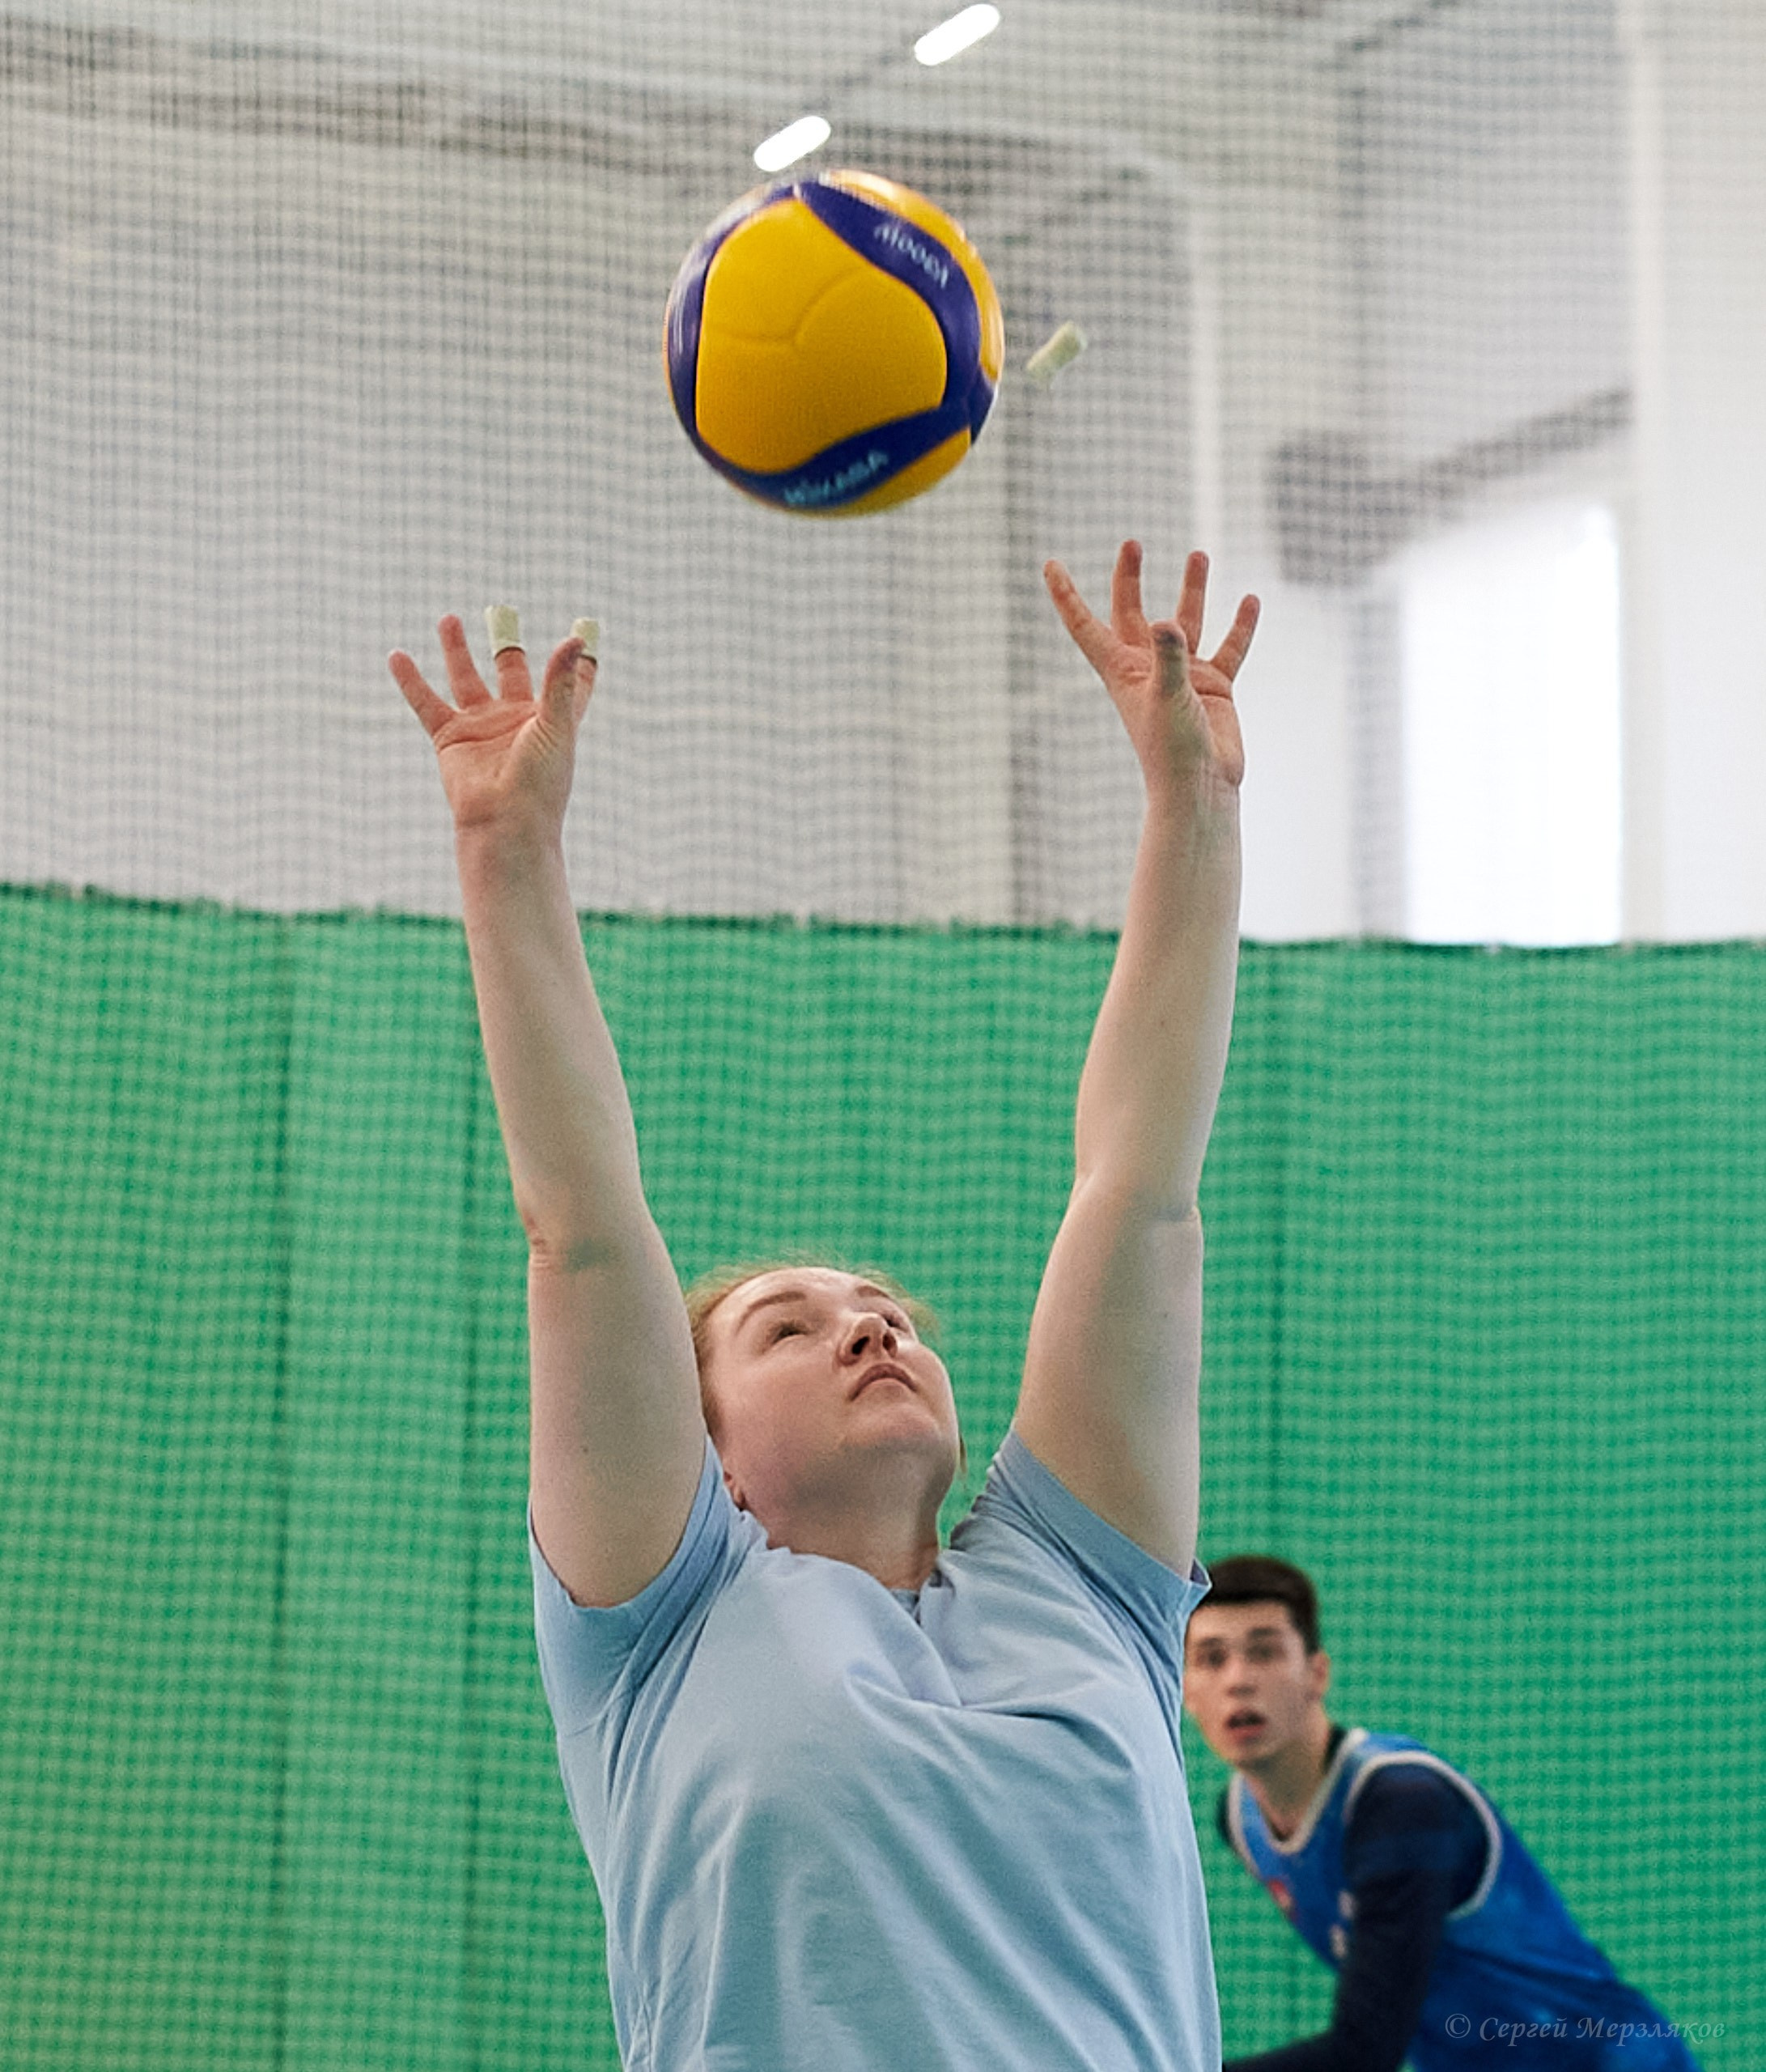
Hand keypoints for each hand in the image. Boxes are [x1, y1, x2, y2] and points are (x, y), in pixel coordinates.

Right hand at [389, 615, 595, 841]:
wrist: (504, 822)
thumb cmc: (541, 782)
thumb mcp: (556, 726)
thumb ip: (561, 682)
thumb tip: (574, 638)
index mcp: (551, 718)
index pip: (570, 683)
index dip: (578, 660)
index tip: (585, 629)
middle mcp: (516, 719)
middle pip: (512, 670)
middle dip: (507, 646)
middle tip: (501, 613)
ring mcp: (482, 727)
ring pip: (466, 678)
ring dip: (457, 649)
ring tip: (449, 618)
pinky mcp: (451, 738)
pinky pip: (426, 702)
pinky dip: (411, 681)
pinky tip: (398, 656)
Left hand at [1044, 543, 1258, 799]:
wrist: (1202, 788)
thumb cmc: (1173, 751)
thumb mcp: (1168, 698)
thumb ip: (1169, 657)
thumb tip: (1167, 621)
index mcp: (1121, 670)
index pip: (1084, 625)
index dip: (1065, 595)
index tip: (1049, 564)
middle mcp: (1148, 667)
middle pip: (1132, 613)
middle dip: (1130, 579)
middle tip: (1131, 543)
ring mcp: (1182, 675)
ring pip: (1185, 621)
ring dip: (1191, 590)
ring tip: (1198, 554)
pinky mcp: (1213, 687)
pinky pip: (1228, 647)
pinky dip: (1240, 625)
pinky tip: (1250, 600)